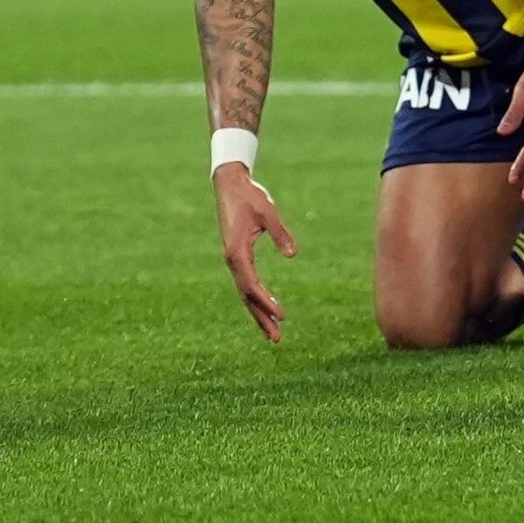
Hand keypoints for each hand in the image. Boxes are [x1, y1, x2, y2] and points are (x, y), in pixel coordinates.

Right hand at [213, 164, 297, 340]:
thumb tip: (293, 255)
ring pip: (245, 292)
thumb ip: (280, 233)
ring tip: (273, 331)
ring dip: (258, 312)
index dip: (266, 302)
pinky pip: (246, 282)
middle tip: (276, 338)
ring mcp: (233, 259)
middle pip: (247, 296)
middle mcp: (232, 260)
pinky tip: (265, 306)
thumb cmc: (250, 196)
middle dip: (261, 318)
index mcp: (237, 252)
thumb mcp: (268, 212)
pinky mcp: (236, 255)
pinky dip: (255, 297)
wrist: (230, 184)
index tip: (281, 315)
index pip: (252, 285)